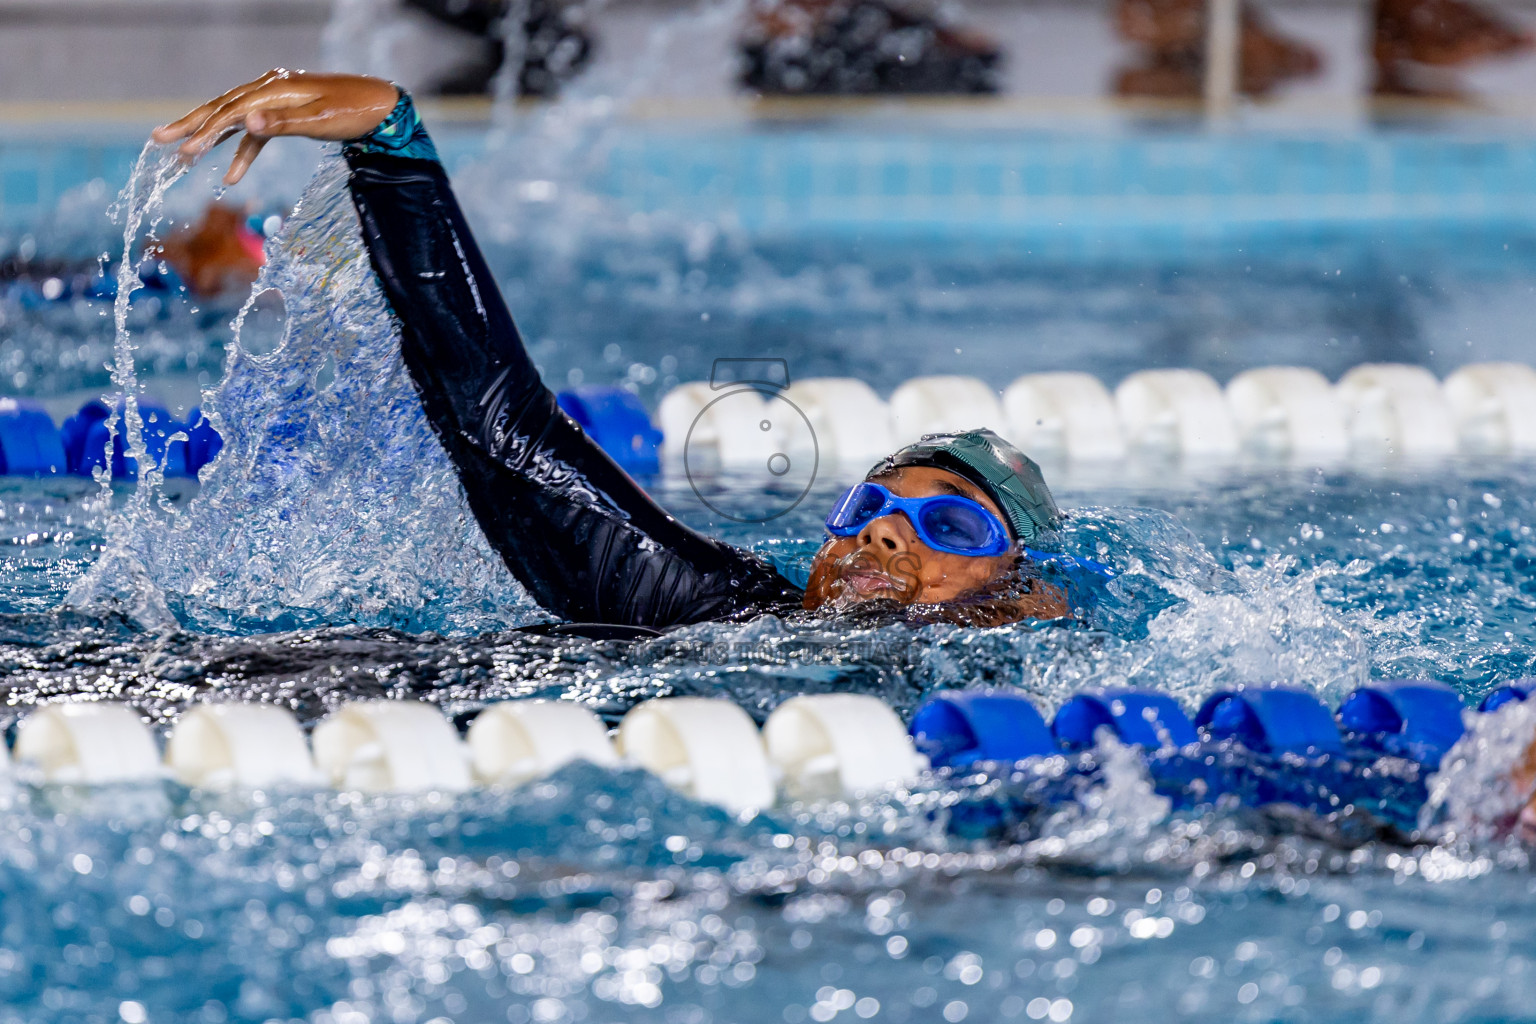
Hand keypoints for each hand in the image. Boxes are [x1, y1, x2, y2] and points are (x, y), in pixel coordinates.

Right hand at [152, 70, 401, 184]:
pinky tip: (232, 177)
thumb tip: (246, 123)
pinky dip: (243, 153)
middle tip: (158, 139)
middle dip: (190, 125)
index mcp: (273, 88)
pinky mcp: (282, 114)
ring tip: (181, 156)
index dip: (205, 131)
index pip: (230, 110)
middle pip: (221, 107)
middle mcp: (268, 88)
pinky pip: (255, 135)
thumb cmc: (350, 112)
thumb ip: (282, 122)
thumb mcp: (318, 120)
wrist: (378, 105)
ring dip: (208, 138)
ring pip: (232, 119)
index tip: (186, 151)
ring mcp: (273, 100)